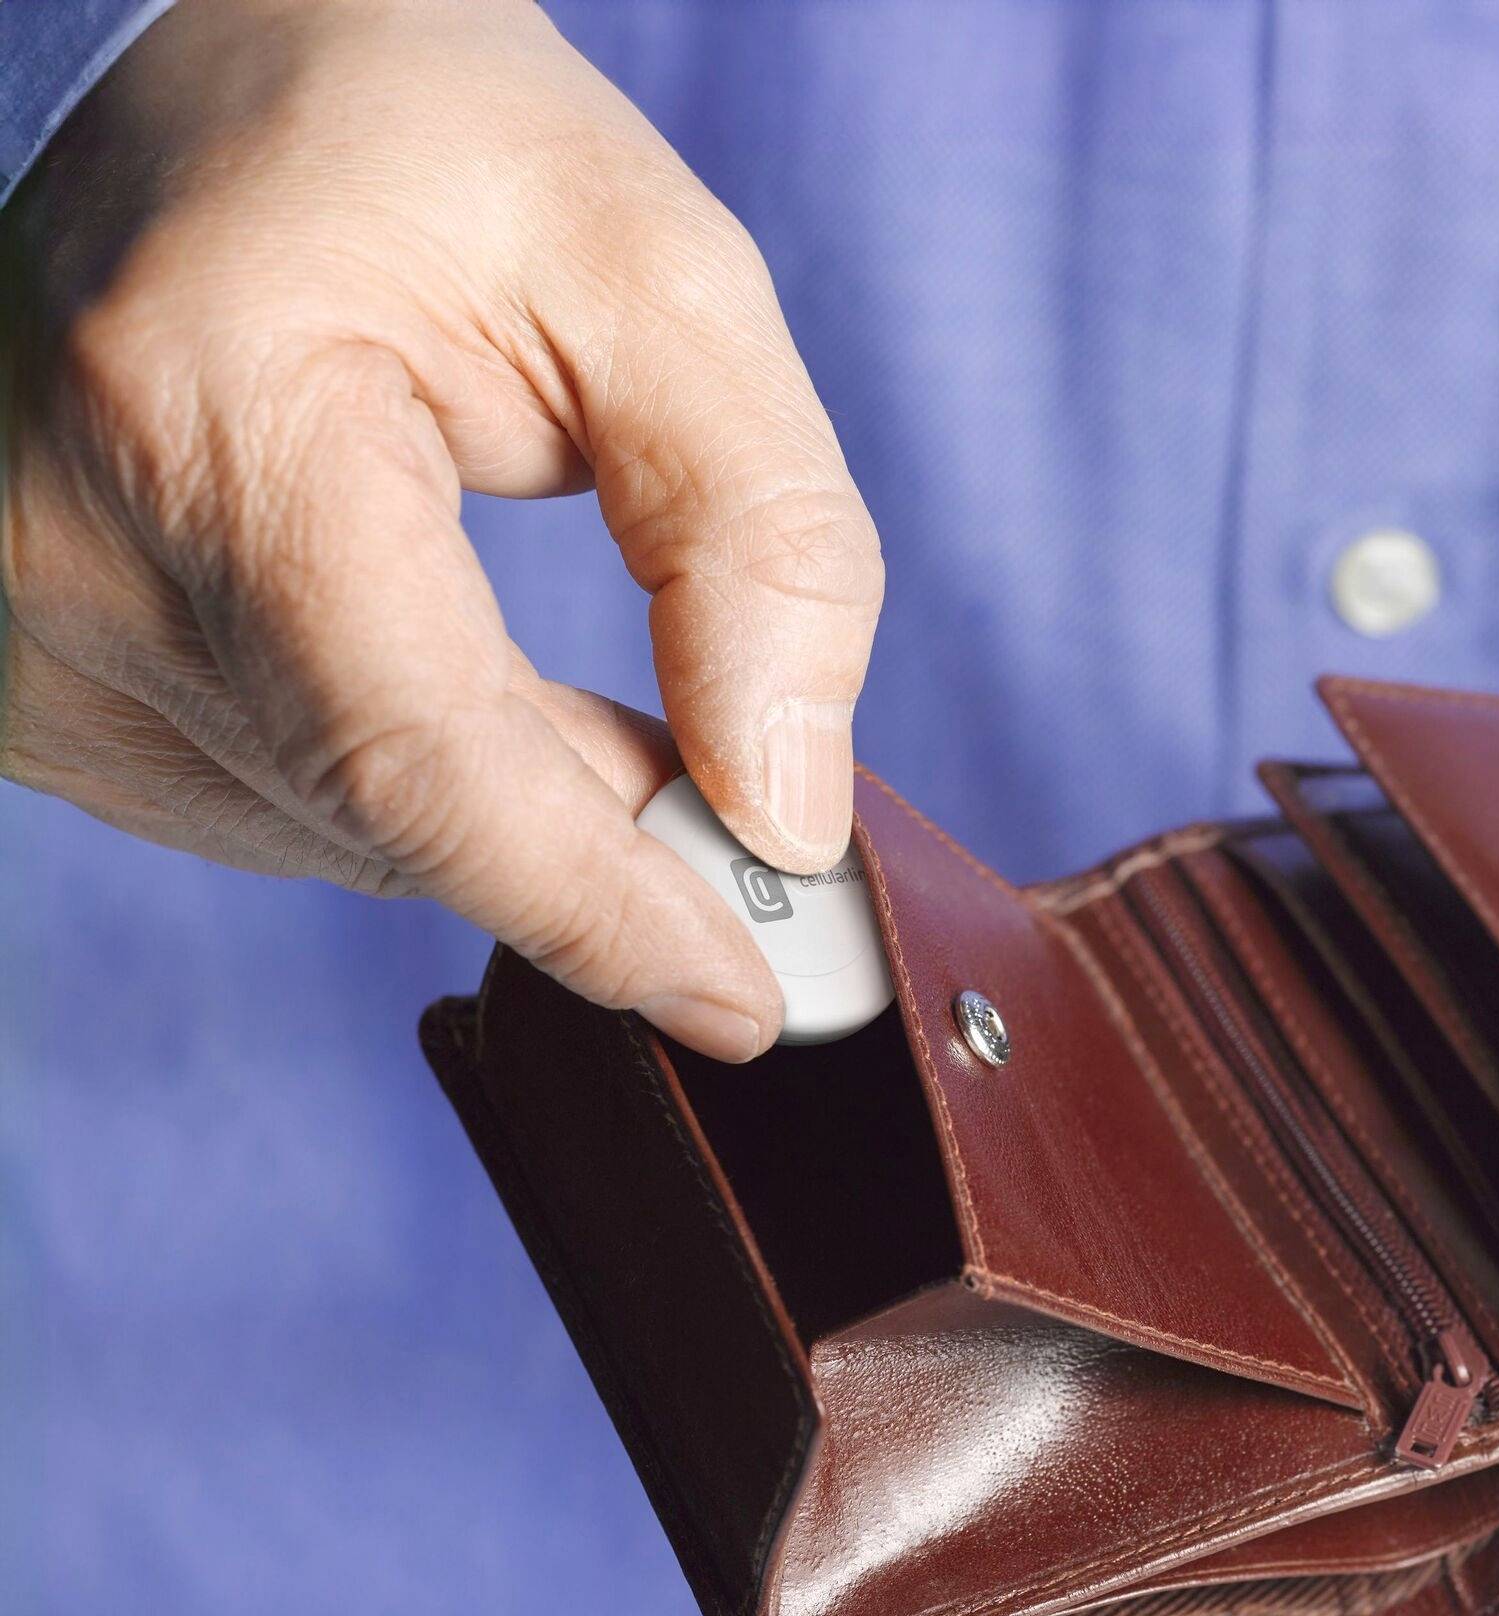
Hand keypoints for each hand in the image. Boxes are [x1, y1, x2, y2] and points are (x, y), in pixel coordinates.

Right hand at [0, 0, 882, 1060]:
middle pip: (396, 818)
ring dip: (522, 818)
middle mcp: (66, 566)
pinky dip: (428, 792)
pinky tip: (496, 716)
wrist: (175, 79)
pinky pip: (286, 806)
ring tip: (635, 735)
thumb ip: (756, 533)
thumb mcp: (650, 274)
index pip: (422, 762)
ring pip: (349, 836)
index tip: (745, 1002)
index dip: (600, 910)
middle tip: (761, 867)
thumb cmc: (409, 136)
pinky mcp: (46, 689)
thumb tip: (783, 806)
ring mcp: (31, 648)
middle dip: (604, 865)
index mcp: (204, 424)